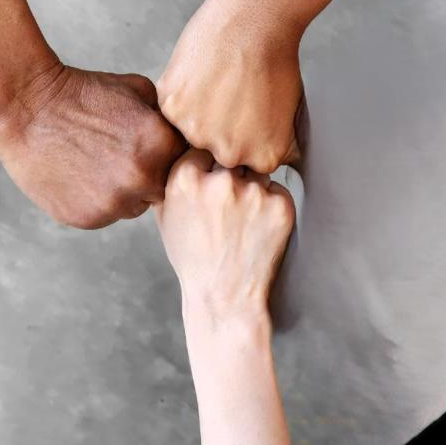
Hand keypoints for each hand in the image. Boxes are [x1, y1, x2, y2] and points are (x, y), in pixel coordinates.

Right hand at [0, 60, 185, 228]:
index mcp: (161, 146)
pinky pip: (106, 216)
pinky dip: (97, 200)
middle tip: (122, 154)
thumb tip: (188, 136)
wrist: (28, 105)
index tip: (150, 144)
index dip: (169, 154)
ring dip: (125, 191)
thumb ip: (168, 120)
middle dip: (150, 174)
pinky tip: (80, 174)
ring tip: (99, 163)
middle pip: (162, 189)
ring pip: (135, 206)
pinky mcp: (87, 219)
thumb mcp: (139, 90)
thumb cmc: (85, 92)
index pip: (185, 164)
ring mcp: (112, 204)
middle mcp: (141, 180)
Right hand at [153, 147, 294, 334]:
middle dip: (230, 174)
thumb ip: (168, 179)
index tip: (208, 182)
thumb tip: (175, 147)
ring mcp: (253, 193)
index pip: (201, 148)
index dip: (206, 165)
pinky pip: (276, 189)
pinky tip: (257, 228)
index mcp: (186, 179)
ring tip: (242, 218)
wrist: (224, 297)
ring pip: (256, 171)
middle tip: (228, 203)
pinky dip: (270, 204)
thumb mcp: (165, 217)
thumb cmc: (192, 257)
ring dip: (252, 188)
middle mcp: (221, 181)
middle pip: (231, 156)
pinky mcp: (280, 206)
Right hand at [157, 0, 305, 174]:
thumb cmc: (275, 60)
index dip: (240, 140)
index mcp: (261, 159)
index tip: (241, 121)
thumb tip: (255, 162)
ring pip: (188, 133)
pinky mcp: (173, 109)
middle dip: (216, 129)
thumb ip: (267, 146)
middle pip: (213, 153)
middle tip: (226, 98)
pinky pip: (169, 111)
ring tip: (213, 84)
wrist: (253, 21)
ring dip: (194, 114)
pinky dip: (179, 94)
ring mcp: (197, 134)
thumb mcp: (288, 114)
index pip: (242, 165)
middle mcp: (229, 154)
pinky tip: (198, 76)